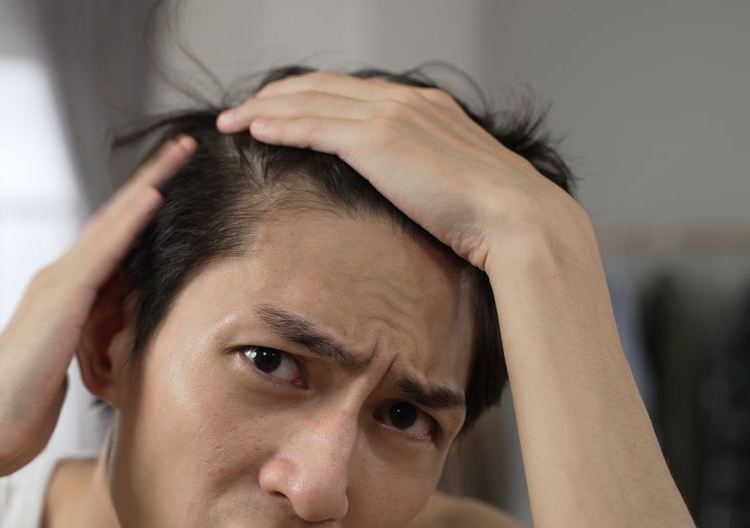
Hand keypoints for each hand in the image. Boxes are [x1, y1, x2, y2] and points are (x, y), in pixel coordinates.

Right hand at [0, 135, 196, 480]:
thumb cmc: (24, 410)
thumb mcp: (74, 368)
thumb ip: (95, 341)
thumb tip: (121, 332)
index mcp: (67, 297)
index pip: (114, 244)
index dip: (144, 211)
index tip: (175, 183)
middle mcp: (60, 280)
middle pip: (114, 220)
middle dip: (151, 181)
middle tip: (185, 146)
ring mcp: (58, 284)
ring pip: (111, 223)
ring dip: (149, 185)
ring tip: (181, 152)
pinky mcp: (61, 299)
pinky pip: (104, 251)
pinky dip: (130, 221)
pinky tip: (154, 195)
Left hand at [215, 71, 590, 274]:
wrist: (516, 219)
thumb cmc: (492, 218)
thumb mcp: (453, 186)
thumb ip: (423, 176)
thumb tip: (405, 195)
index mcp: (425, 106)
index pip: (351, 91)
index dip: (309, 97)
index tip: (279, 110)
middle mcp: (405, 101)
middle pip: (322, 85)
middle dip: (275, 95)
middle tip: (241, 112)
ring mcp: (390, 115)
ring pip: (309, 100)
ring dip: (264, 108)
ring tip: (233, 121)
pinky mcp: (376, 140)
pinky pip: (312, 125)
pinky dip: (279, 124)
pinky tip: (254, 130)